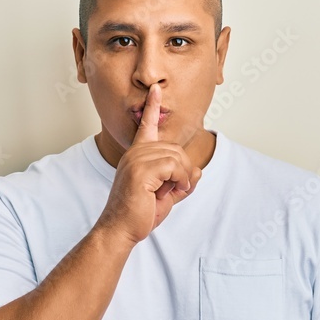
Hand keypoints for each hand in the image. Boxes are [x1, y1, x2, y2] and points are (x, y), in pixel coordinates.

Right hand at [95, 83, 201, 244]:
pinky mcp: (140, 171)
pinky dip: (180, 180)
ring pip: (176, 157)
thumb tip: (198, 171)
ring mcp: (135, 160)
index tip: (155, 90)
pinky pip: (173, 166)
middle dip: (183, 170)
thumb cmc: (139, 213)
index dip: (152, 107)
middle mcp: (134, 153)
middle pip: (174, 148)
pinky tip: (171, 192)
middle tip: (177, 189)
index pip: (146, 125)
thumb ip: (181, 181)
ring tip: (172, 191)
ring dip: (182, 177)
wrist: (121, 229)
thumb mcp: (166, 195)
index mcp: (137, 155)